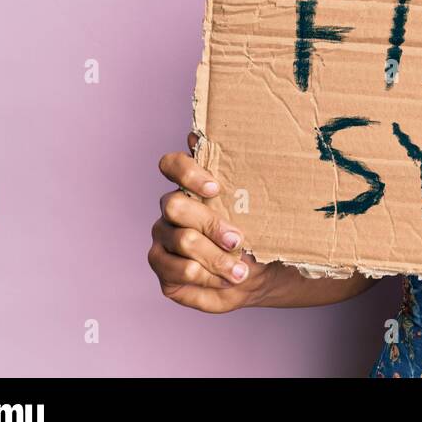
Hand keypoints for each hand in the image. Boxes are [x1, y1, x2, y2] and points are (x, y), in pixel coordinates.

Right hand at [147, 132, 272, 312]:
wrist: (258, 273)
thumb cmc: (255, 233)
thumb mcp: (256, 205)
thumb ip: (238, 174)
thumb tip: (216, 141)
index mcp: (190, 186)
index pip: (171, 164)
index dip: (188, 173)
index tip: (215, 189)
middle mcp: (172, 210)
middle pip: (175, 205)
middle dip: (211, 224)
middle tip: (238, 240)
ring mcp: (163, 239)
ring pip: (181, 240)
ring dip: (216, 258)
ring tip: (240, 271)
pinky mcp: (163, 269)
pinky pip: (179, 271)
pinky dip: (208, 277)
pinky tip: (226, 280)